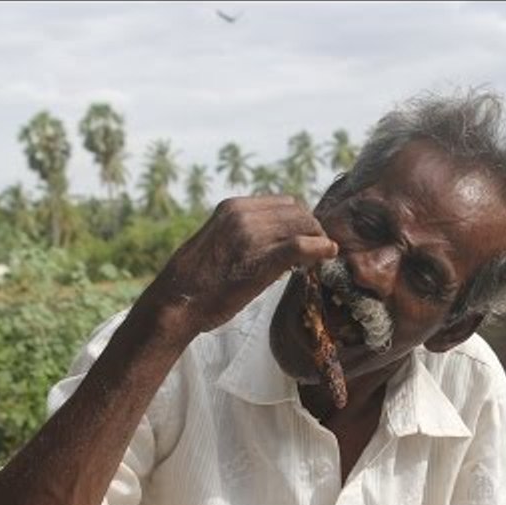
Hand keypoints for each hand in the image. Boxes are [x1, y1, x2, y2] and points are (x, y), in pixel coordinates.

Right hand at [150, 195, 337, 334]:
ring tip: (317, 257)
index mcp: (233, 207)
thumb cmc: (197, 278)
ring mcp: (252, 236)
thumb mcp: (218, 239)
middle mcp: (243, 215)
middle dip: (312, 228)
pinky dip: (320, 248)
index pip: (284, 202)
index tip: (307, 236)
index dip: (301, 219)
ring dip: (317, 239)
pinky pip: (301, 246)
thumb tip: (276, 236)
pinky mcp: (260, 261)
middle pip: (297, 211)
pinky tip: (328, 254)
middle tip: (317, 249)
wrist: (177, 302)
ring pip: (303, 225)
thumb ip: (246, 231)